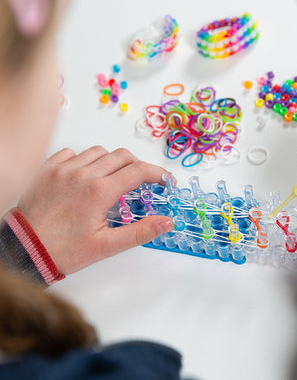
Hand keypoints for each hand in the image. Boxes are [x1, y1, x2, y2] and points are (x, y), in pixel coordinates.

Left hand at [18, 147, 174, 273]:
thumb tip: (167, 222)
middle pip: (123, 156)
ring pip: (99, 151)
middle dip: (138, 166)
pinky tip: (84, 176)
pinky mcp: (48, 169)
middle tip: (140, 182)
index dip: (158, 173)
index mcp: (100, 191)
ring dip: (111, 162)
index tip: (165, 180)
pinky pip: (72, 153)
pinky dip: (84, 160)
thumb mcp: (106, 246)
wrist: (23, 250)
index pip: (139, 171)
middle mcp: (83, 174)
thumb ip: (140, 232)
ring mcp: (64, 169)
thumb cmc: (62, 250)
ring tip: (111, 179)